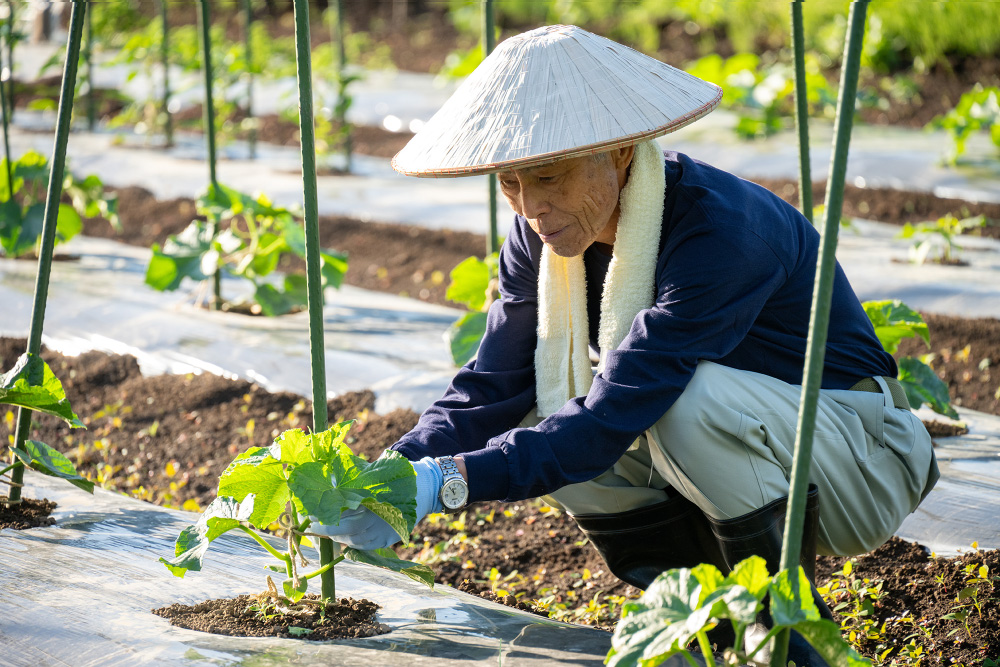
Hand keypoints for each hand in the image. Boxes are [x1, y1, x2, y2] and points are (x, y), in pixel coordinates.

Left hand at [308, 456, 443, 550]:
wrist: (423, 487)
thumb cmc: (393, 477)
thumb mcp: (372, 474)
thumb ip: (351, 479)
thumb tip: (325, 482)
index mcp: (373, 499)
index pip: (343, 512)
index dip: (326, 517)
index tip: (311, 516)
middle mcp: (380, 517)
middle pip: (347, 530)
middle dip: (328, 530)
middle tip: (313, 526)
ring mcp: (386, 531)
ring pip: (355, 540)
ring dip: (339, 537)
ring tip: (328, 530)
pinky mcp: (390, 539)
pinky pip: (366, 546)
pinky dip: (353, 543)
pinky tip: (345, 536)